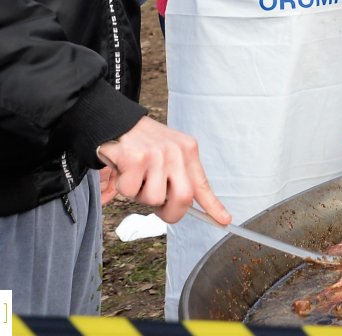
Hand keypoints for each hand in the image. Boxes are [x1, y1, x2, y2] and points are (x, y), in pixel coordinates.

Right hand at [96, 115, 227, 225]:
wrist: (117, 121)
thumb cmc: (142, 143)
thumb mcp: (168, 153)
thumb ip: (177, 177)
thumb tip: (181, 206)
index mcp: (188, 150)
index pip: (202, 183)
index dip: (214, 206)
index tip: (224, 221)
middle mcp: (176, 152)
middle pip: (183, 198)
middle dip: (170, 213)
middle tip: (159, 209)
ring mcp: (157, 155)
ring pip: (153, 199)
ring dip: (141, 195)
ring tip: (137, 176)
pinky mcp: (136, 159)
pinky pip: (131, 192)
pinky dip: (124, 188)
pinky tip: (124, 170)